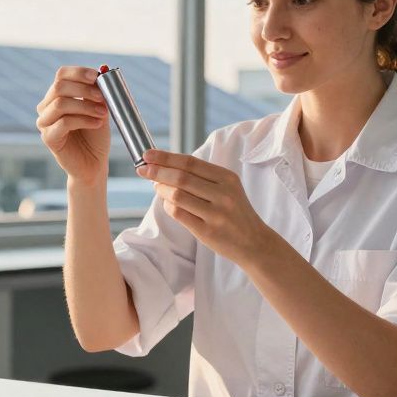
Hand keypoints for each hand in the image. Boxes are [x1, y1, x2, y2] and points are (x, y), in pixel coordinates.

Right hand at [36, 66, 111, 185]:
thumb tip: (103, 68)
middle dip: (84, 90)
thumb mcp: (100, 109)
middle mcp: (46, 107)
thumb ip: (99, 91)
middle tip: (102, 98)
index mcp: (57, 96)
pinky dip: (84, 120)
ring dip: (86, 106)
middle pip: (59, 86)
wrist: (94, 164)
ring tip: (103, 113)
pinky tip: (97, 124)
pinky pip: (64, 122)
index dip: (79, 72)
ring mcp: (44, 123)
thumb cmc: (95, 136)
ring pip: (61, 104)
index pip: (61, 75)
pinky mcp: (48, 138)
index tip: (97, 76)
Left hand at [136, 149, 273, 264]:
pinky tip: (167, 203)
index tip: (147, 155)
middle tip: (142, 169)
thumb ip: (202, 177)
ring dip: (161, 189)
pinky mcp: (208, 231)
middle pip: (181, 177)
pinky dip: (168, 206)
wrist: (254, 242)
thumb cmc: (235, 213)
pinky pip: (179, 214)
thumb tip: (165, 167)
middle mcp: (223, 194)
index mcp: (227, 178)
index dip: (166, 157)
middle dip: (157, 171)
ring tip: (156, 187)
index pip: (190, 162)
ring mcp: (216, 214)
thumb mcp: (227, 189)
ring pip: (177, 195)